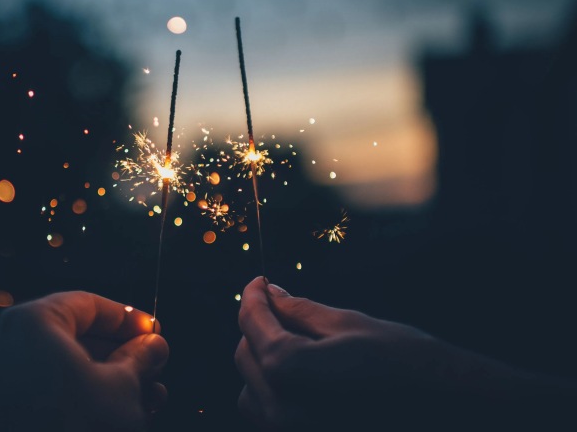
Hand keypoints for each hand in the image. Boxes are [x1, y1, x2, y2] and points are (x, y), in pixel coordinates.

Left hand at [0, 291, 168, 430]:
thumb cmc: (76, 429)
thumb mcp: (123, 389)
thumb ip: (140, 358)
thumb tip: (153, 346)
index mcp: (29, 324)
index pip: (86, 305)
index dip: (127, 318)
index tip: (152, 331)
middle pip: (70, 337)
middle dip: (117, 354)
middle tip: (151, 365)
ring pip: (56, 368)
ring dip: (102, 379)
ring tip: (144, 396)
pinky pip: (39, 393)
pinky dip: (74, 396)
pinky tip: (113, 413)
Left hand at [235, 276, 576, 429]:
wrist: (454, 413)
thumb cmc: (407, 365)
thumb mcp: (350, 326)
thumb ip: (300, 311)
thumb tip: (272, 293)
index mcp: (289, 372)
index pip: (252, 325)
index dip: (253, 297)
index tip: (260, 282)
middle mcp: (280, 412)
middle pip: (245, 356)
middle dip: (259, 327)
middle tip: (282, 304)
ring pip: (252, 390)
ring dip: (264, 362)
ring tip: (296, 342)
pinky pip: (270, 416)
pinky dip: (277, 392)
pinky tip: (306, 375)